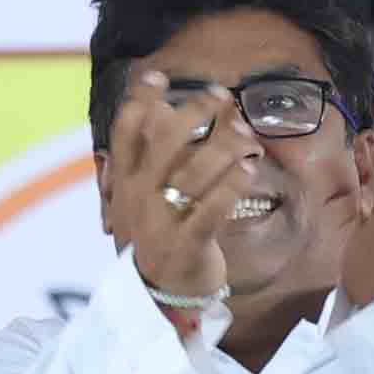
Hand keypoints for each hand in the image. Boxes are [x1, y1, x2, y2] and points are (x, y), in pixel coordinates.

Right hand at [104, 73, 263, 305]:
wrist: (159, 296)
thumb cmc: (161, 233)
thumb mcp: (144, 196)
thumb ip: (151, 156)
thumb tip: (157, 108)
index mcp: (126, 184)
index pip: (125, 134)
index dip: (139, 102)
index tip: (158, 77)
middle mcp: (139, 199)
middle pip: (163, 145)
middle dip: (193, 114)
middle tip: (220, 96)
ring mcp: (162, 224)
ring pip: (192, 175)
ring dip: (223, 146)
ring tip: (246, 131)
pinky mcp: (187, 246)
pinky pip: (210, 213)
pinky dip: (231, 189)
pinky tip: (248, 170)